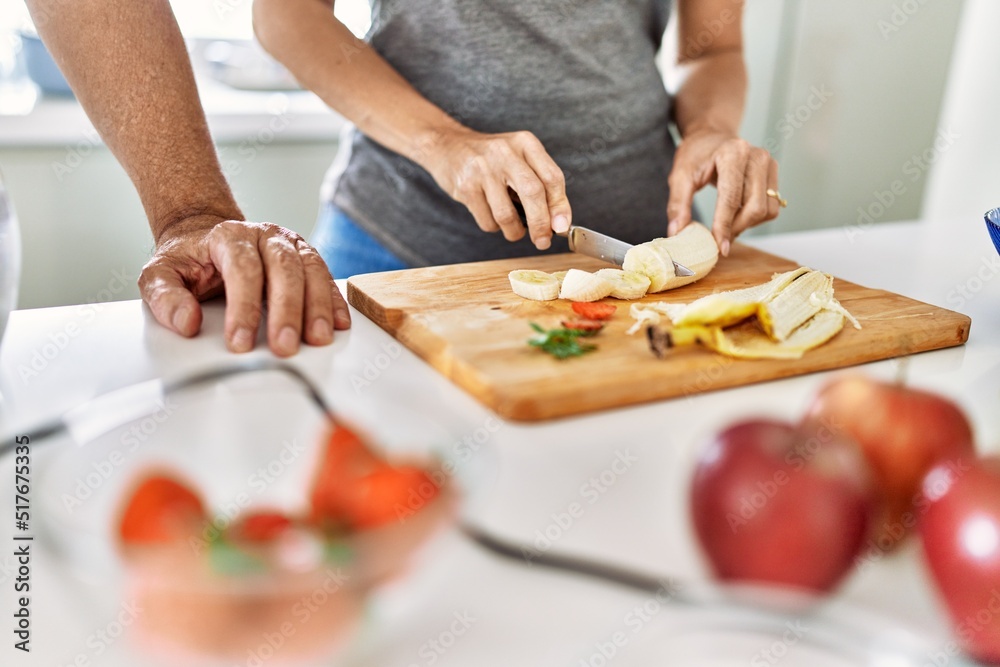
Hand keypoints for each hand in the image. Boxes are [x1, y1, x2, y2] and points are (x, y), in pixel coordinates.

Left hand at [138, 216, 350, 356]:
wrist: (206, 237)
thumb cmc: (188, 260)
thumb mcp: (160, 274)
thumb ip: (165, 297)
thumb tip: (186, 322)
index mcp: (229, 236)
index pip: (243, 269)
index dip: (244, 307)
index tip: (241, 342)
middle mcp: (265, 235)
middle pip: (284, 268)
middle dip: (287, 310)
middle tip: (285, 346)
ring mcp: (290, 244)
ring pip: (311, 270)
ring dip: (318, 307)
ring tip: (318, 338)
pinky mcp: (306, 257)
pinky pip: (326, 275)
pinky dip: (334, 300)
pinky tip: (338, 323)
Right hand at [423, 128, 571, 249]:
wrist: (447, 146)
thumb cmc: (491, 159)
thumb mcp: (519, 160)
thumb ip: (541, 186)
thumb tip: (559, 223)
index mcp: (526, 143)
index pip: (552, 177)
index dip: (560, 207)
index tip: (562, 227)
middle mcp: (506, 152)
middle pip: (533, 194)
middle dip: (541, 224)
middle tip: (543, 241)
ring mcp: (483, 169)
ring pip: (507, 215)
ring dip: (514, 232)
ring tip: (513, 229)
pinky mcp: (465, 186)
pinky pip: (487, 221)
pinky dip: (494, 227)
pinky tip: (491, 215)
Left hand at [666, 131, 779, 255]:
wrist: (710, 136)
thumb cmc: (696, 154)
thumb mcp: (680, 176)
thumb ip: (678, 204)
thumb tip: (677, 232)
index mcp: (733, 153)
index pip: (732, 198)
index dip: (725, 226)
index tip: (720, 247)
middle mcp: (757, 157)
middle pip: (755, 207)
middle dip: (737, 228)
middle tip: (720, 239)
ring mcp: (769, 164)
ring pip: (766, 210)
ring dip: (747, 225)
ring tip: (727, 225)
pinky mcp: (773, 173)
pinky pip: (771, 206)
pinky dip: (755, 218)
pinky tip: (738, 215)